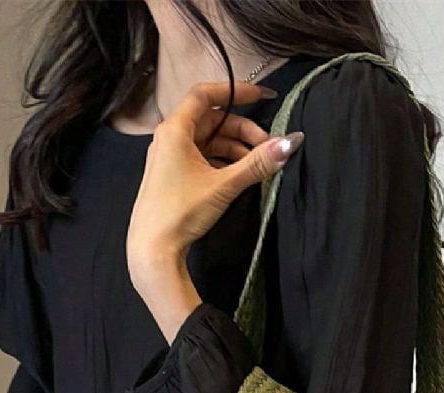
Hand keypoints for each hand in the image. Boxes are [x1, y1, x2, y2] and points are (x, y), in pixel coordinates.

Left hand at [126, 80, 302, 335]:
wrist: (153, 250)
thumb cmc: (181, 212)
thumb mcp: (224, 185)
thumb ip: (257, 163)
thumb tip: (290, 143)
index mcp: (175, 129)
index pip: (206, 94)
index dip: (236, 91)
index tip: (262, 96)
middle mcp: (169, 137)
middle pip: (212, 119)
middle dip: (242, 129)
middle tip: (267, 147)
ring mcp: (170, 157)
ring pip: (208, 140)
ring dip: (234, 147)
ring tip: (257, 165)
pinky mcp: (173, 175)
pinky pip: (202, 157)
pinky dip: (222, 161)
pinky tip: (238, 175)